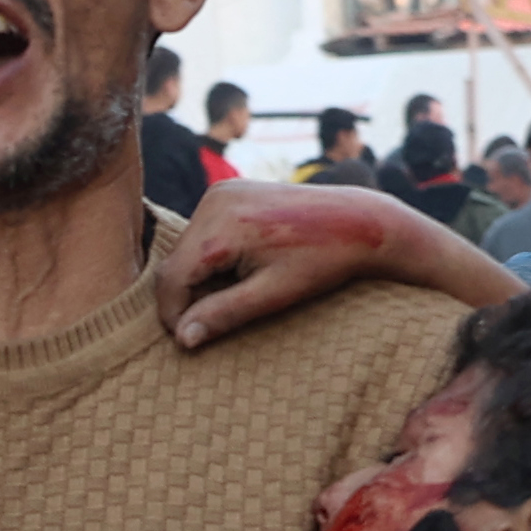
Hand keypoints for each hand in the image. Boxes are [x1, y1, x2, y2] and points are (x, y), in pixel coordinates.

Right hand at [153, 180, 515, 354]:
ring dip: (199, 276)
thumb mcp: (274, 294)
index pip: (171, 278)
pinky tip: (243, 267)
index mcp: (222, 227)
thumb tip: (183, 338)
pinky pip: (202, 231)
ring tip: (239, 290)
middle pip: (175, 263)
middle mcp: (215, 201)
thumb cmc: (322, 260)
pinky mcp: (228, 191)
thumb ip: (224, 313)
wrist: (358, 220)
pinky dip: (211, 256)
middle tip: (217, 319)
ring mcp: (221, 192)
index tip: (191, 339)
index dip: (174, 315)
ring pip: (186, 249)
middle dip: (188, 296)